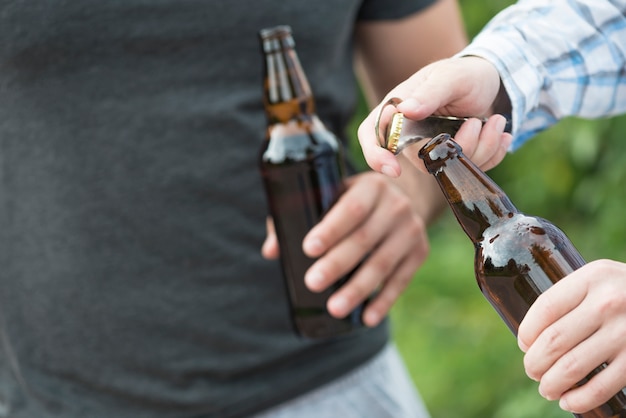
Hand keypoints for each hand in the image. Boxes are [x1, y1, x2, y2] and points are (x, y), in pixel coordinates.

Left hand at [264, 171, 428, 326]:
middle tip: (312, 282)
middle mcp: (395, 206)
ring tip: (334, 308)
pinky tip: (367, 318)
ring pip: (382, 264)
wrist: (406, 197)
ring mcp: (411, 230)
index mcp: (370, 187)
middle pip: (364, 239)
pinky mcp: (420, 253)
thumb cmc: (356, 199)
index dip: (330, 229)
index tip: (308, 248)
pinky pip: (401, 280)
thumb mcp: (335, 195)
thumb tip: (270, 250)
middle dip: (337, 264)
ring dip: (357, 289)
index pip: (351, 208)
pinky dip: (384, 301)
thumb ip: (300, 216)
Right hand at [358, 56, 512, 176]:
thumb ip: (430, 94)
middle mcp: (409, 134)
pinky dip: (491, 152)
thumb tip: (406, 111)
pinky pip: (468, 169)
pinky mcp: (451, 158)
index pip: (371, 136)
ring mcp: (431, 149)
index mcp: (398, 110)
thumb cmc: (464, 74)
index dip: (376, 155)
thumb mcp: (450, 77)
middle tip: (477, 122)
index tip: (393, 169)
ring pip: (448, 168)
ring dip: (481, 146)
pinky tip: (497, 130)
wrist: (490, 82)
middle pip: (422, 161)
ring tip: (495, 121)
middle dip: (458, 147)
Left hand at [517, 259, 625, 413]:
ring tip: (547, 388)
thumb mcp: (600, 279)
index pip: (545, 308)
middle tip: (532, 370)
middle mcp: (608, 303)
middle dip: (535, 362)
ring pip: (572, 366)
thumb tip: (531, 337)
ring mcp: (625, 333)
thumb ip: (572, 296)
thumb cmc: (625, 292)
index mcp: (593, 278)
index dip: (527, 332)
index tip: (524, 344)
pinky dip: (579, 399)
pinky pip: (601, 387)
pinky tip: (568, 401)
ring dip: (551, 383)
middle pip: (554, 340)